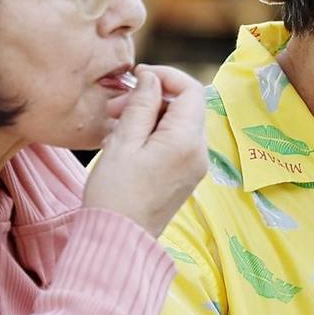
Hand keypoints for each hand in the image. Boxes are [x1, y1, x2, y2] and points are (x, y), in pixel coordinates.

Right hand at [83, 66, 207, 237]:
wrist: (118, 238)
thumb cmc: (115, 193)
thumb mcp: (123, 141)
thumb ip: (142, 104)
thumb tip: (153, 79)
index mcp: (186, 141)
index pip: (191, 89)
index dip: (165, 76)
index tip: (138, 77)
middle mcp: (199, 153)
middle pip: (185, 106)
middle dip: (152, 97)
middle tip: (115, 106)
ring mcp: (194, 167)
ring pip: (178, 124)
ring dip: (149, 116)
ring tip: (115, 124)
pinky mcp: (185, 178)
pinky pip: (175, 143)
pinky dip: (153, 134)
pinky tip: (125, 142)